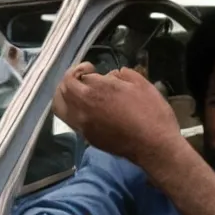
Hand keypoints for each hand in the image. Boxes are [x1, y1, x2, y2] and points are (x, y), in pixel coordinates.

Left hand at [53, 63, 181, 166]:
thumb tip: (110, 76)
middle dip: (71, 79)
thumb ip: (121, 74)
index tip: (92, 68)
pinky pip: (70, 119)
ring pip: (60, 106)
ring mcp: (83, 124)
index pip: (78, 75)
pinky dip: (72, 109)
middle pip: (64, 89)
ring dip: (65, 95)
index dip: (83, 69)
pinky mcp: (88, 137)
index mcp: (97, 89)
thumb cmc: (152, 113)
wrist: (154, 146)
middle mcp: (83, 106)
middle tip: (82, 77)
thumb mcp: (142, 84)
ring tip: (77, 92)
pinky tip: (87, 108)